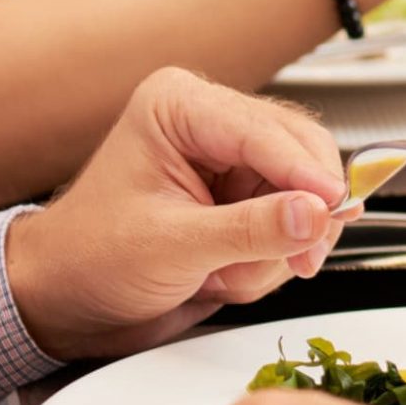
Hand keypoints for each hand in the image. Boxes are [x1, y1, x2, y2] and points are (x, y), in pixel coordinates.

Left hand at [6, 68, 350, 359]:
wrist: (69, 297)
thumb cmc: (91, 258)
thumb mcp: (170, 246)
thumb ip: (249, 230)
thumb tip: (314, 214)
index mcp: (179, 107)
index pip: (267, 132)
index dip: (306, 173)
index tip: (336, 206)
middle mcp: (213, 123)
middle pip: (303, 154)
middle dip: (298, 216)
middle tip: (301, 257)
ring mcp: (235, 160)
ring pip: (308, 194)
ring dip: (281, 247)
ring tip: (228, 273)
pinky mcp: (249, 195)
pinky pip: (299, 221)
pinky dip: (277, 257)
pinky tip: (233, 271)